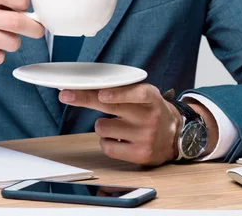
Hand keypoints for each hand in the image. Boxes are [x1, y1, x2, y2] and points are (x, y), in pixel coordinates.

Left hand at [59, 83, 181, 165]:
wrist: (176, 136)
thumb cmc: (152, 111)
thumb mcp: (145, 96)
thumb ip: (123, 91)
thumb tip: (87, 87)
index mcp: (151, 98)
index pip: (138, 94)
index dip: (119, 94)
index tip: (101, 93)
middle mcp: (149, 117)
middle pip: (111, 107)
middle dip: (84, 99)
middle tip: (65, 94)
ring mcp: (145, 137)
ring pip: (102, 127)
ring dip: (102, 125)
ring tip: (118, 125)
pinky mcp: (140, 155)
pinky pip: (107, 146)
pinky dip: (106, 141)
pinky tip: (119, 139)